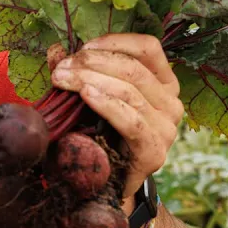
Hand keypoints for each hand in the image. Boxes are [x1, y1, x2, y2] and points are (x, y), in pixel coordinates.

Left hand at [47, 35, 183, 205]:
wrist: (106, 185)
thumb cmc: (100, 135)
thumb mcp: (92, 97)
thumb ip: (80, 73)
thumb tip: (55, 50)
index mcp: (164, 84)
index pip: (149, 48)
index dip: (115, 42)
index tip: (82, 47)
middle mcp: (172, 104)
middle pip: (134, 70)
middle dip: (93, 64)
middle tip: (61, 68)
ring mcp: (167, 129)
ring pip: (130, 92)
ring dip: (91, 81)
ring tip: (62, 80)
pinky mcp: (154, 152)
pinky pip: (132, 121)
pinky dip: (107, 105)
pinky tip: (86, 96)